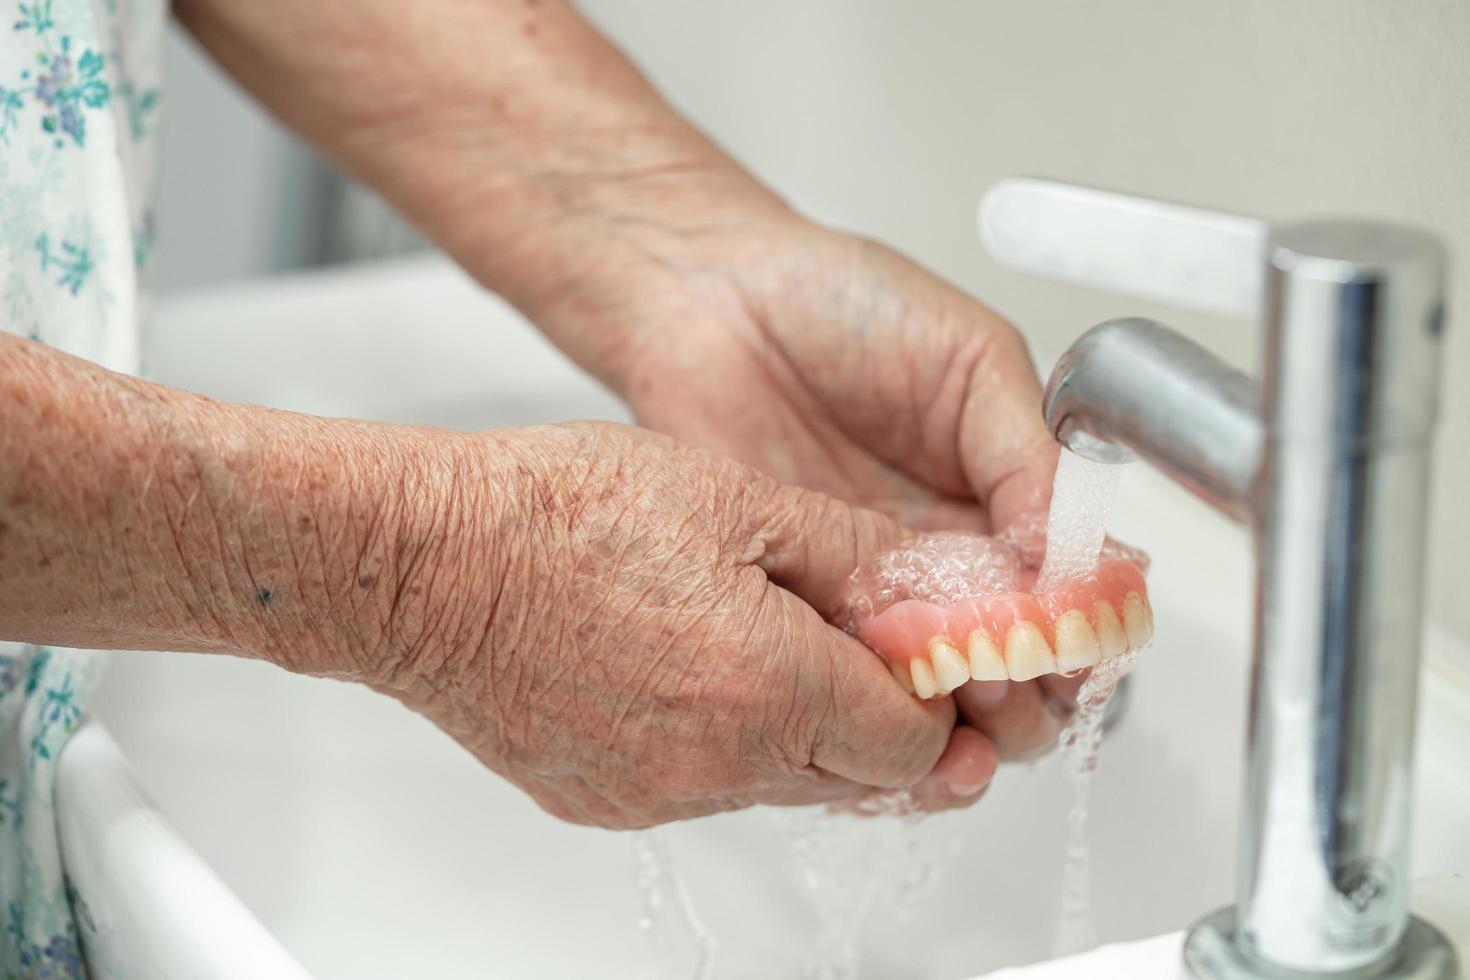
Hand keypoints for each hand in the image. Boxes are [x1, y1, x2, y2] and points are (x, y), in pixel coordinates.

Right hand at [367, 421, 995, 827]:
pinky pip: (702, 789)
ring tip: (751, 639)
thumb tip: (913, 587)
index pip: (911, 745)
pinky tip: (683, 666)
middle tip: (847, 643)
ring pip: (779, 787)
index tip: (913, 652)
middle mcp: (721, 764)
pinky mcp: (606, 803)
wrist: (421, 564)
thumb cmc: (556, 515)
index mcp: (771, 687)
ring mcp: (658, 795)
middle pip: (854, 779)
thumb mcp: (733, 496)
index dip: (929, 697)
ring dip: (795, 729)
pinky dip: (720, 742)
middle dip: (871, 718)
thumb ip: (847, 551)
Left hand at [535, 213, 1075, 772]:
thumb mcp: (967, 356)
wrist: (711, 301)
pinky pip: (849, 681)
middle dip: (1029, 691)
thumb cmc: (839, 302)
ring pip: (938, 688)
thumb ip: (1025, 451)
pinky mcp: (802, 606)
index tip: (1073, 645)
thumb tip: (1073, 550)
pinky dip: (874, 714)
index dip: (1081, 630)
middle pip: (1015, 660)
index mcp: (1002, 494)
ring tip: (954, 707)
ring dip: (959, 716)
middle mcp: (945, 554)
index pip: (1068, 590)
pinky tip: (884, 713)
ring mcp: (873, 587)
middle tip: (1009, 686)